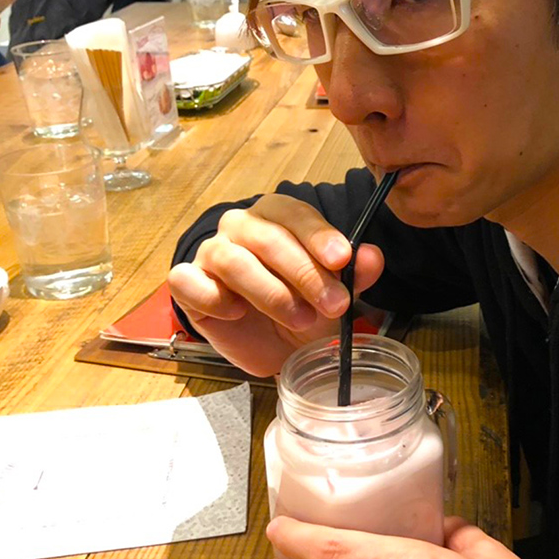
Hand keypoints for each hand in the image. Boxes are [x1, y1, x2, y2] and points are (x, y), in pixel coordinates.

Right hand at [167, 194, 385, 376]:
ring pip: (232, 260)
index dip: (319, 235)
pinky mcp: (187, 283)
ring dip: (270, 292)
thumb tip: (372, 257)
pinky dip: (214, 297)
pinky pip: (189, 281)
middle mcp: (242, 227)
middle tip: (334, 304)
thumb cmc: (303, 306)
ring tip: (300, 319)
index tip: (342, 259)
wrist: (272, 344)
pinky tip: (237, 313)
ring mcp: (211, 252)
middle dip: (304, 272)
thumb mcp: (336, 294)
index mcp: (278, 216)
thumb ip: (356, 274)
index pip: (295, 214)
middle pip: (267, 238)